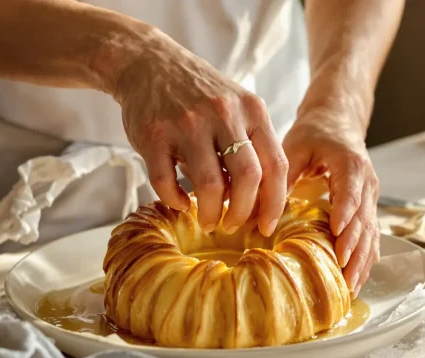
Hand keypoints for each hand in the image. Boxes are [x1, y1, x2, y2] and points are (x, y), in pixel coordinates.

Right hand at [109, 26, 287, 235]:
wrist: (149, 64)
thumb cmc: (200, 95)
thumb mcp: (236, 108)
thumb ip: (251, 146)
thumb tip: (258, 203)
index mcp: (252, 110)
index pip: (276, 164)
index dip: (275, 202)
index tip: (267, 226)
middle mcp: (223, 114)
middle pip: (248, 177)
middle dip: (242, 212)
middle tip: (233, 225)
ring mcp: (187, 123)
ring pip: (209, 184)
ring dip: (209, 212)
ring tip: (207, 220)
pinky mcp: (154, 134)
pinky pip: (166, 181)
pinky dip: (175, 200)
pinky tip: (180, 202)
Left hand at [284, 108, 379, 296]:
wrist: (338, 120)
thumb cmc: (315, 132)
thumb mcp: (294, 147)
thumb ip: (279, 178)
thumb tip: (254, 213)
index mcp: (350, 165)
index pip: (350, 194)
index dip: (345, 216)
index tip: (337, 238)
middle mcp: (367, 182)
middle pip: (364, 221)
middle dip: (354, 250)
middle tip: (342, 274)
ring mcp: (371, 197)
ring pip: (371, 233)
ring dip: (362, 260)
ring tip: (350, 286)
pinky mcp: (368, 207)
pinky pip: (370, 235)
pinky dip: (365, 257)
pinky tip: (358, 278)